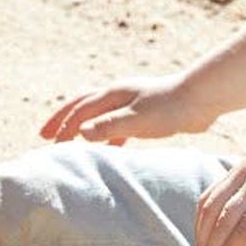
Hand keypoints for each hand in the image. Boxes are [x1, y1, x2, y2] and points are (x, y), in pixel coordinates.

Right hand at [39, 75, 201, 147]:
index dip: (63, 127)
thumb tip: (80, 134)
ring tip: (71, 143)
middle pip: (82, 106)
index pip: (80, 111)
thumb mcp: (137, 120)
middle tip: (44, 135)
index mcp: (113, 94)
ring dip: (82, 128)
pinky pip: (118, 125)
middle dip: (63, 120)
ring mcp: (131, 103)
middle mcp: (119, 95)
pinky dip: (107, 137)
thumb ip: (109, 127)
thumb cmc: (171, 108)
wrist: (201, 100)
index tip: (50, 145)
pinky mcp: (145, 114)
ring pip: (98, 115)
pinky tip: (109, 150)